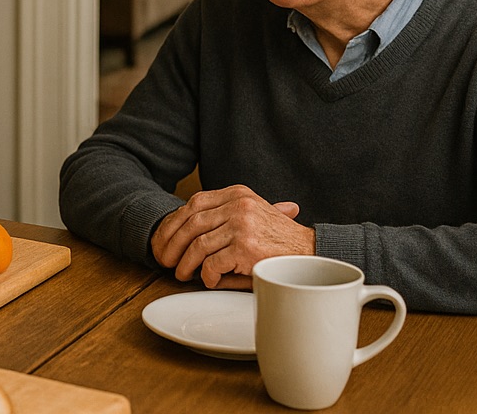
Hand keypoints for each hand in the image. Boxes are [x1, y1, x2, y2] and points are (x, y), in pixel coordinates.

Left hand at [151, 184, 313, 288]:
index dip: (174, 223)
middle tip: (165, 260)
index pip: (194, 204)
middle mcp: (238, 205)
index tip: (163, 239)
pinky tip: (209, 281)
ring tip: (182, 274)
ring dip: (186, 262)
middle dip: (172, 243)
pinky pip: (213, 263)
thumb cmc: (280, 238)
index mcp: (237, 194)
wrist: (312, 251)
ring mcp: (242, 226)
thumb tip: (184, 233)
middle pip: (191, 223)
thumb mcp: (254, 214)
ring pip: (198, 244)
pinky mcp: (246, 248)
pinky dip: (207, 275)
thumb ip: (224, 216)